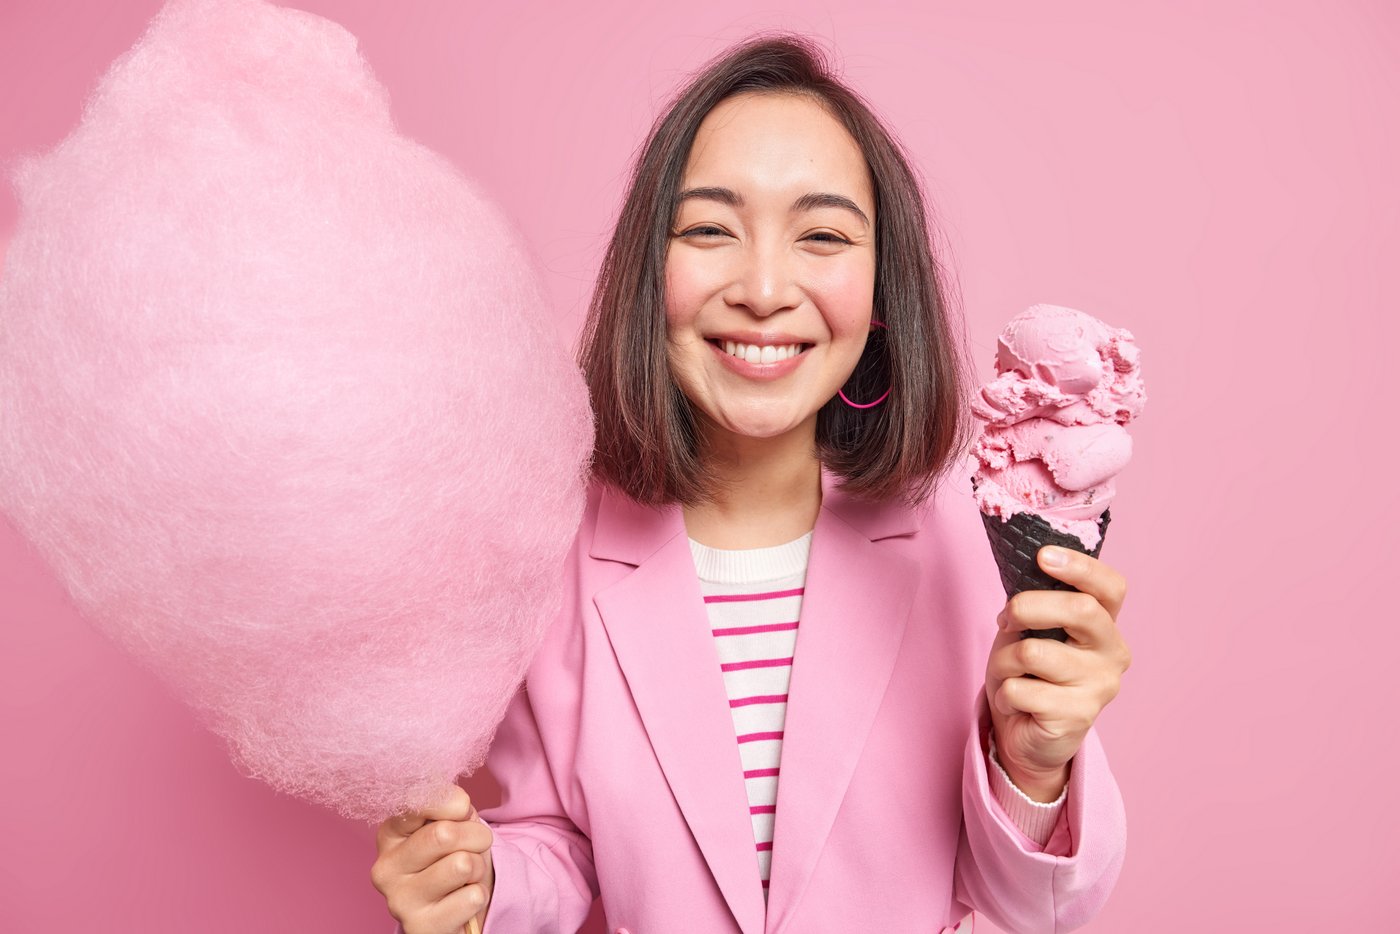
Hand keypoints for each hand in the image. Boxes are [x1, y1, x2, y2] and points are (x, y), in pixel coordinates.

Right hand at [371, 785, 494, 933]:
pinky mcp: (421, 928)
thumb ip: (451, 805)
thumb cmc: (453, 856)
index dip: (454, 803)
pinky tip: (462, 899)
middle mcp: (385, 868)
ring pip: (462, 865)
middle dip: (475, 836)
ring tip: (465, 875)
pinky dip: (478, 894)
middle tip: (477, 843)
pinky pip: (472, 897)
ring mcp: (399, 901)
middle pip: (444, 835)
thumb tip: (458, 804)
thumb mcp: (453, 822)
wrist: (456, 906)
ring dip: (477, 867)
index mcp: (389, 834)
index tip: (461, 810)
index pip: (420, 801)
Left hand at [984, 546, 1131, 800]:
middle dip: (1028, 606)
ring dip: (1004, 661)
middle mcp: (1113, 653)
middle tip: (1006, 619)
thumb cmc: (1029, 673)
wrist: (1027, 734)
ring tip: (1010, 675)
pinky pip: (1020, 690)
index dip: (1080, 567)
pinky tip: (1016, 704)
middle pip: (1080, 609)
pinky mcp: (1079, 717)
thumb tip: (1026, 574)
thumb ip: (1036, 603)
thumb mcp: (1030, 630)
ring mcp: (1100, 687)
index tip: (1043, 556)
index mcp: (1105, 624)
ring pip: (1034, 652)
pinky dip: (1004, 695)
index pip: (1111, 587)